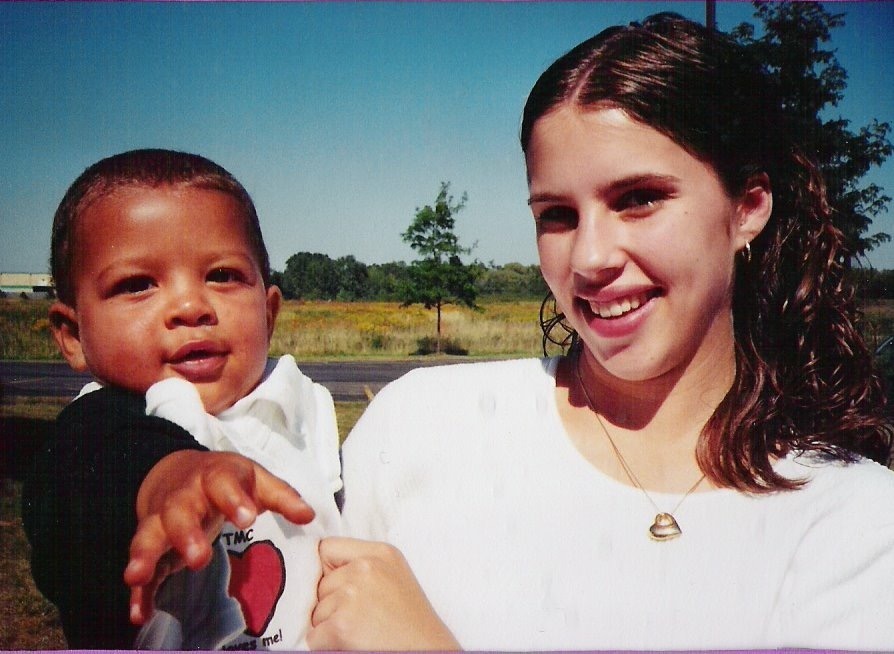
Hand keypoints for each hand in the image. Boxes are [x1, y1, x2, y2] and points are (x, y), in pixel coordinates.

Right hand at [123, 450, 314, 624]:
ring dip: (144, 556)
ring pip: (149, 536)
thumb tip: (309, 516)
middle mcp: (183, 498)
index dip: (234, 500)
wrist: (176, 471)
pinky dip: (139, 591)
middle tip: (198, 558)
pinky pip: (142, 568)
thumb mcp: (255, 479)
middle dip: (186, 534)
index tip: (248, 518)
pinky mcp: (151, 545)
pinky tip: (140, 613)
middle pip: (179, 512)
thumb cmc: (225, 481)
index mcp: (214, 478)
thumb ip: (281, 497)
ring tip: (138, 576)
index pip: (223, 484)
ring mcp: (161, 521)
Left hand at [308, 537, 459, 650]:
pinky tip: (353, 643)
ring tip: (362, 631)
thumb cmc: (412, 625)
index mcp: (380, 553)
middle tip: (361, 618)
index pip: (327, 548)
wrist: (427, 652)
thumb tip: (319, 571)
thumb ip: (361, 567)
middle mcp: (365, 568)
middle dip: (330, 602)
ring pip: (315, 611)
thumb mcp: (394, 577)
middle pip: (320, 583)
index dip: (326, 571)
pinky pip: (314, 635)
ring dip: (329, 625)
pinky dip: (327, 644)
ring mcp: (352, 595)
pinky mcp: (341, 624)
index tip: (338, 588)